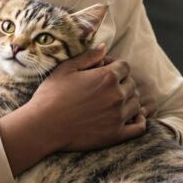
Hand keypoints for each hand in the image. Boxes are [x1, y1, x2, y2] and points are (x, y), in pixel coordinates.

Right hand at [28, 44, 147, 153]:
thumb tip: (104, 47)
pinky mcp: (116, 134)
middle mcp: (117, 95)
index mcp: (107, 77)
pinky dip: (139, 121)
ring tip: (113, 102)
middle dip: (122, 83)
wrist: (43, 126)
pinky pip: (139, 128)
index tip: (105, 71)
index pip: (125, 66)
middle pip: (132, 84)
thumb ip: (88, 56)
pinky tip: (133, 118)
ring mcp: (118, 116)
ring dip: (129, 101)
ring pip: (136, 104)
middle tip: (106, 88)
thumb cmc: (51, 95)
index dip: (115, 67)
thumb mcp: (66, 69)